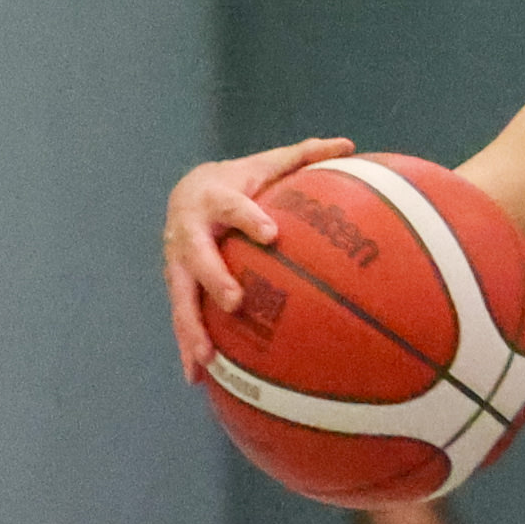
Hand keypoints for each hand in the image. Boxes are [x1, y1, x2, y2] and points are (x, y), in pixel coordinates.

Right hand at [162, 135, 357, 375]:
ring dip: (191, 327)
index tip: (271, 233)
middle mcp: (187, 230)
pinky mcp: (177, 285)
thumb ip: (305, 156)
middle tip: (234, 301)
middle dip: (213, 278)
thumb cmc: (240, 180)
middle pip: (196, 256)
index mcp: (213, 197)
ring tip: (207, 358)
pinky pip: (181, 317)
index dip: (248, 217)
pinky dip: (187, 346)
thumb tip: (348, 145)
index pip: (231, 205)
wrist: (187, 191)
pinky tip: (199, 378)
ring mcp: (177, 261)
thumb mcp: (267, 165)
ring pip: (181, 296)